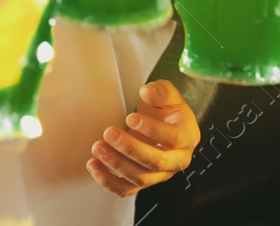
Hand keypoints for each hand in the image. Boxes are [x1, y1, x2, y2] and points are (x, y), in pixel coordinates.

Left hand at [86, 80, 199, 196]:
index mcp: (186, 136)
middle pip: (155, 162)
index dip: (152, 130)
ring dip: (116, 164)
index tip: (130, 117)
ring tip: (97, 147)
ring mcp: (160, 174)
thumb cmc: (165, 108)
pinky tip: (93, 165)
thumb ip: (160, 91)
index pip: (173, 138)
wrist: (162, 123)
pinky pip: (126, 189)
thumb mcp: (167, 93)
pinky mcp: (143, 181)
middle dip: (130, 149)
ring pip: (141, 178)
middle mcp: (177, 160)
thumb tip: (147, 93)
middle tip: (109, 133)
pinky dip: (108, 181)